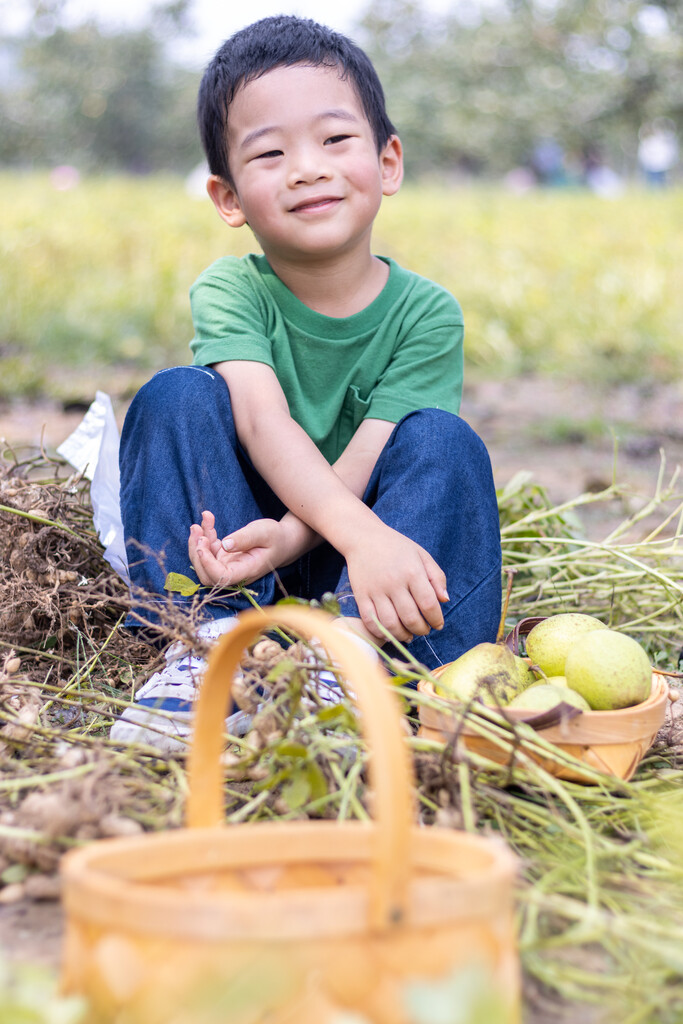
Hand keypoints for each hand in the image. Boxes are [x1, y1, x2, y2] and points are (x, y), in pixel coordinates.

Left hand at [188, 510, 315, 587]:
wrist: (283, 541)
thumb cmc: (276, 536)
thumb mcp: (263, 532)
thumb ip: (245, 538)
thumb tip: (225, 544)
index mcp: (246, 571)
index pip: (221, 577)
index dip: (207, 564)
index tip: (203, 544)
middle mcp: (235, 572)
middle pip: (206, 575)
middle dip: (196, 553)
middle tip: (197, 530)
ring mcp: (227, 566)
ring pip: (203, 563)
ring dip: (196, 544)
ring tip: (198, 524)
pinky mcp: (223, 557)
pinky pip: (207, 550)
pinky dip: (204, 535)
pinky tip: (207, 518)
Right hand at [344, 524, 448, 643]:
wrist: (362, 537)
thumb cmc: (396, 546)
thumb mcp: (421, 555)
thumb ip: (436, 577)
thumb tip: (445, 600)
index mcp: (412, 571)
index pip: (428, 604)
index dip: (436, 619)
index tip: (438, 624)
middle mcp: (394, 582)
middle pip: (410, 618)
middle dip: (421, 630)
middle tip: (424, 630)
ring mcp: (375, 590)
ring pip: (390, 624)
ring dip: (402, 635)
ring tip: (409, 635)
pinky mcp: (360, 595)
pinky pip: (370, 621)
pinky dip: (381, 632)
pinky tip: (389, 632)